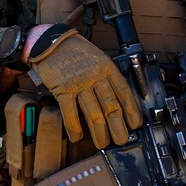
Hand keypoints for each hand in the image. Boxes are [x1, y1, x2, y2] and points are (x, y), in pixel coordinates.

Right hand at [29, 28, 141, 149]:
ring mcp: (79, 83)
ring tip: (102, 143)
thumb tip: (118, 99)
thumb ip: (107, 76)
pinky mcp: (62, 89)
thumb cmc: (75, 51)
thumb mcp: (98, 58)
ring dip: (99, 132)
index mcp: (107, 68)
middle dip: (118, 127)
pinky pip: (70, 113)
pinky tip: (77, 137)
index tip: (135, 124)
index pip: (124, 92)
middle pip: (111, 106)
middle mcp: (95, 76)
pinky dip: (74, 128)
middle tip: (121, 140)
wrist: (50, 42)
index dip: (132, 111)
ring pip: (93, 113)